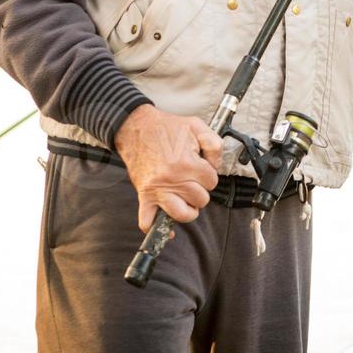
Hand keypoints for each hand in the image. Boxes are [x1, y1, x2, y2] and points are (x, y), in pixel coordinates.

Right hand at [114, 104, 222, 234]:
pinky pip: (147, 221)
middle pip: (201, 200)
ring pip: (182, 214)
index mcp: (187, 163)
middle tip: (194, 179)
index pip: (212, 182)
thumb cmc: (166, 127)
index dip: (209, 174)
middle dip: (201, 189)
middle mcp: (173, 179)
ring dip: (188, 209)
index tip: (202, 168)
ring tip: (186, 199)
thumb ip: (213, 143)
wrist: (136, 127)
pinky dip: (156, 226)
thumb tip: (216, 164)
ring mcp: (157, 189)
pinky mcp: (144, 195)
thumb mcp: (196, 125)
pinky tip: (165, 224)